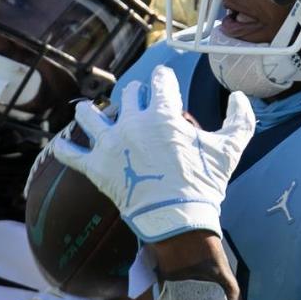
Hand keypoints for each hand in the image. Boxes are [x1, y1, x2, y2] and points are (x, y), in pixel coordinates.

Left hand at [53, 65, 253, 240]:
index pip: (159, 81)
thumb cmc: (204, 184)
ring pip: (89, 115)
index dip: (163, 79)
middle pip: (128, 94)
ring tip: (90, 112)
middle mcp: (132, 122)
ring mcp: (110, 144)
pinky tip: (60, 144)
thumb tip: (240, 96)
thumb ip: (240, 119)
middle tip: (139, 101)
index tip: (164, 82)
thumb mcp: (230, 149)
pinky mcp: (96, 168)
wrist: (178, 220)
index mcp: (162, 113)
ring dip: (91, 112)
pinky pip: (70, 154)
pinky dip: (63, 148)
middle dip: (136, 94)